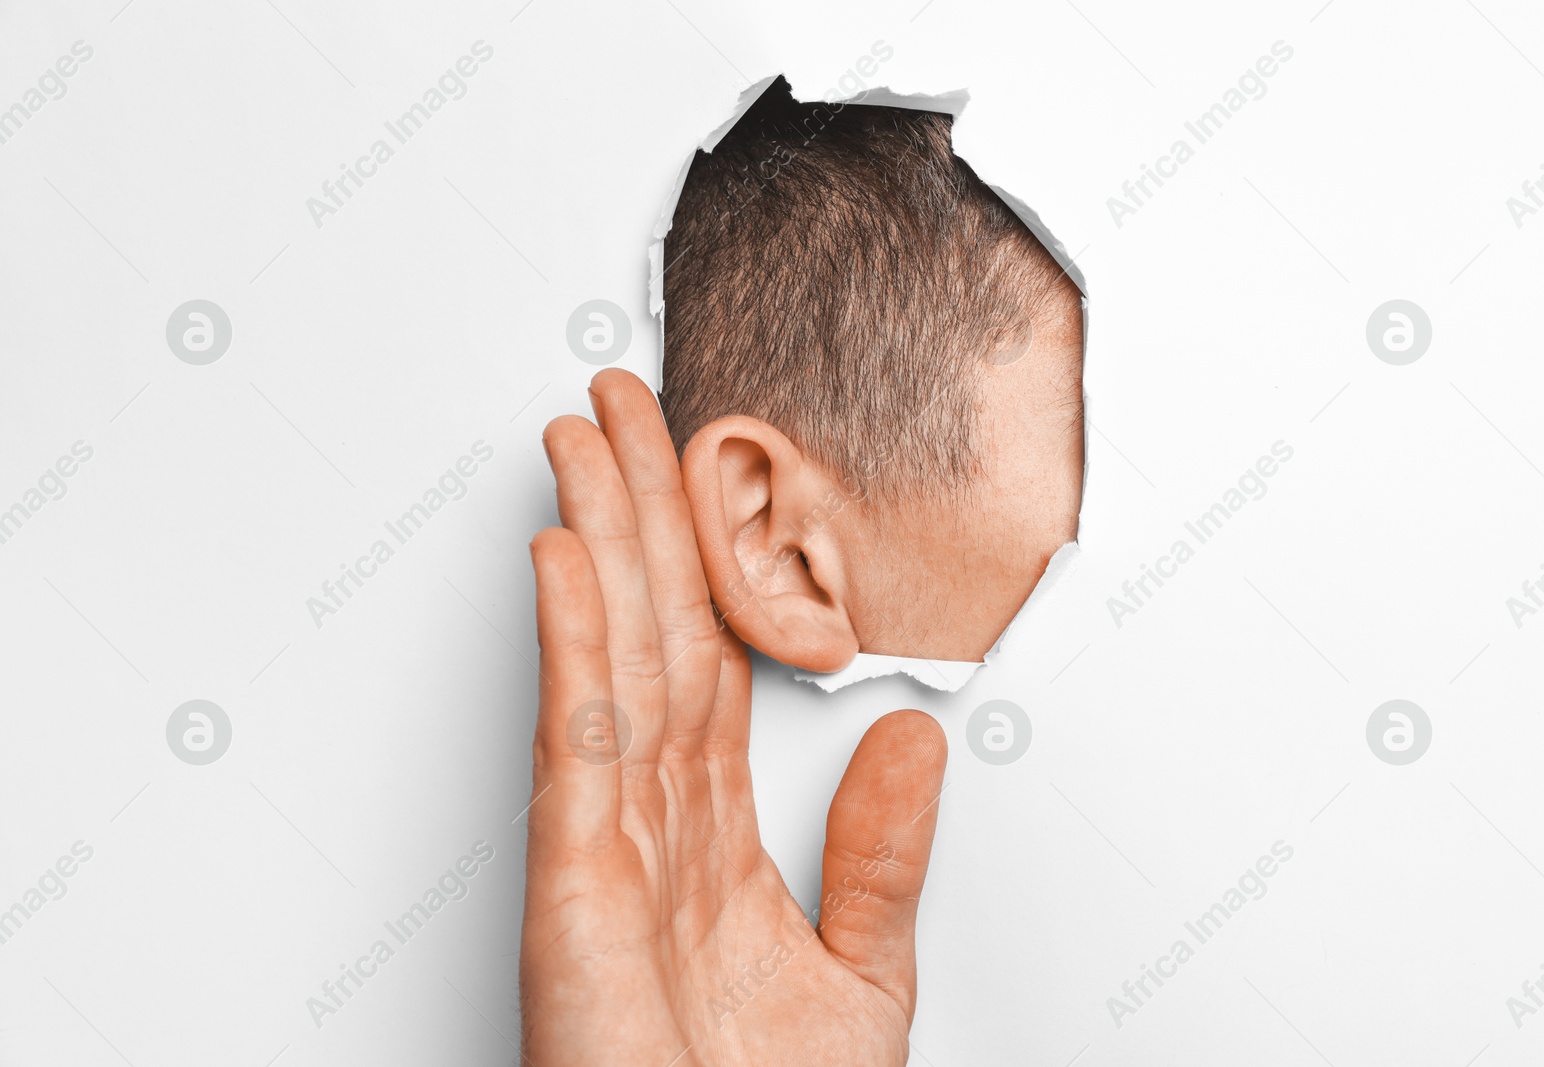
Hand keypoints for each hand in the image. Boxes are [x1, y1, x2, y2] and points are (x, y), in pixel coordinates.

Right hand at [520, 369, 947, 1065]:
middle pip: (645, 632)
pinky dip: (568, 640)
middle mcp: (650, 824)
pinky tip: (565, 555)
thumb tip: (917, 739)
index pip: (704, 659)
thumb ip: (883, 853)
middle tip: (617, 405)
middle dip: (632, 512)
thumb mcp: (863, 974)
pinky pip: (577, 739)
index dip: (698, 559)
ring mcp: (605, 847)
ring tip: (586, 437)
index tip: (693, 472)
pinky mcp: (573, 887)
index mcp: (712, 837)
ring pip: (607, 657)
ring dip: (596, 539)